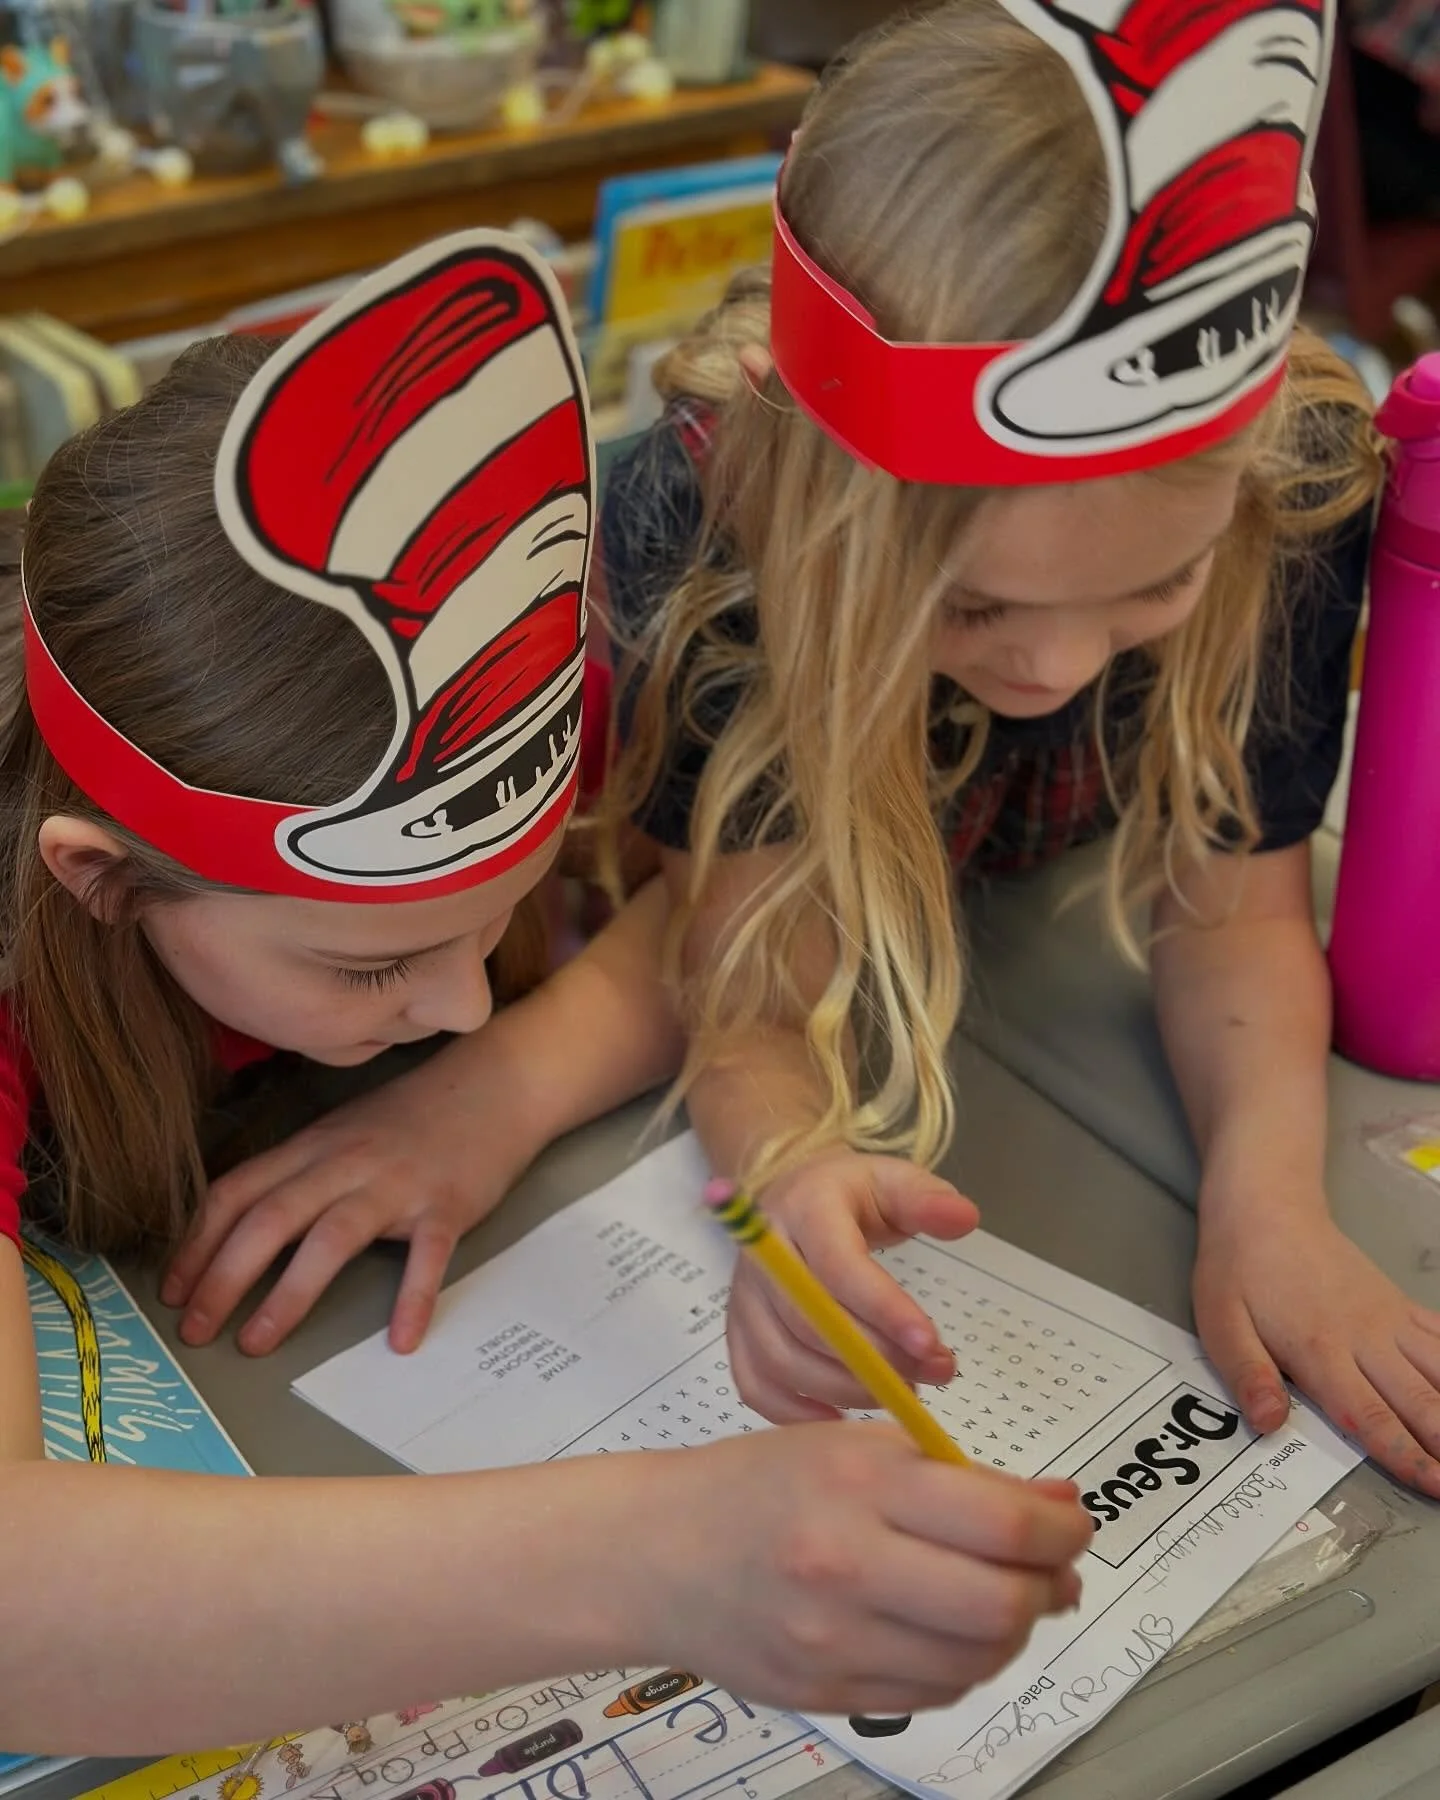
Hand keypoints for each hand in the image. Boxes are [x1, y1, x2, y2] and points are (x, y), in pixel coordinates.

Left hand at [162, 1045, 537, 1355]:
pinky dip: (413, 1298)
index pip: (238, 1192)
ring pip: (332, 1237)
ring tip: (257, 1342)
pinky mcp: (447, 1205)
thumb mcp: (343, 1132)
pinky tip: (402, 1339)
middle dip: (223, 1277)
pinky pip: (427, 1256)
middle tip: (194, 1333)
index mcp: (313, 1147)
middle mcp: (345, 1163)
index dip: (197, 1243)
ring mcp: (397, 1184)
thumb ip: (299, 1172)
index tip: (172, 1293)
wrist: (494, 1084)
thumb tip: (244, 1225)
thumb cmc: (413, 1116)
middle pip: (271, 1217)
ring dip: (289, 1293)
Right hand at [646, 1422, 1089, 1716]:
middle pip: (1002, 1604)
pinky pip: (935, 1694)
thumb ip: (956, 1477)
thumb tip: (1057, 1506)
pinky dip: (963, 1663)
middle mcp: (848, 1564)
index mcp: (858, 1483)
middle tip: (1052, 1569)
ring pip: (978, 1658)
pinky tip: (947, 1628)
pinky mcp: (829, 1693)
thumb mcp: (854, 1446)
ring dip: (1012, 1630)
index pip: (1002, 1522)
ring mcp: (836, 1639)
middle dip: (1048, 1587)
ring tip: (1002, 1597)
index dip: (1062, 1530)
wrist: (658, 1552)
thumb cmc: (755, 1485)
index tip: (1072, 1523)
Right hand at [727, 1148, 978, 1423]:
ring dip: (846, 1389)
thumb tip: (964, 1217)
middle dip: (876, 1359)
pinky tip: (842, 1419)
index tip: (931, 1345)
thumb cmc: (850, 1195)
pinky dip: (794, 1412)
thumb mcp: (893, 1180)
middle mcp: (764, 1256)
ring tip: (903, 1391)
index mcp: (804, 1210)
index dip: (883, 1309)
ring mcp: (746, 1298)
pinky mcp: (739, 1331)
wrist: (793, 1197)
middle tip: (933, 1372)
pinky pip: (755, 1384)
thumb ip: (928, 1198)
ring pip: (783, 1359)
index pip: (837, 1265)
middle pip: (809, 1322)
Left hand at [1194, 1206, 1439, 1496]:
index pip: (1370, 1416)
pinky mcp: (1397, 1304)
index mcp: (1320, 1351)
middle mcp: (1365, 1339)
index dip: (1406, 1456)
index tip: (1436, 1486)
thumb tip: (1269, 1424)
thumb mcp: (1220, 1322)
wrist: (1267, 1206)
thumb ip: (1245, 1374)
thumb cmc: (1238, 1269)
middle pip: (1419, 1401)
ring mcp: (1387, 1319)